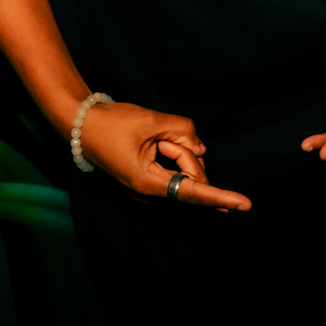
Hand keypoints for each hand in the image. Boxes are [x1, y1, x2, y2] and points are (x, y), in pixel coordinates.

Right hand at [79, 100, 250, 211]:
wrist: (81, 125)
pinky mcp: (148, 181)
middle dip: (186, 151)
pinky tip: (159, 143)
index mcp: (147, 183)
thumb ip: (182, 131)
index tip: (245, 205)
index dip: (221, 196)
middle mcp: (149, 193)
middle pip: (190, 176)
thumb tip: (200, 147)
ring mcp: (148, 189)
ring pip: (183, 171)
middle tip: (163, 133)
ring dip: (176, 149)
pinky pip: (173, 169)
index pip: (192, 192)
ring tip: (153, 136)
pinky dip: (172, 153)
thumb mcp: (150, 120)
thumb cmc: (111, 123)